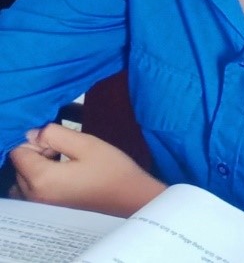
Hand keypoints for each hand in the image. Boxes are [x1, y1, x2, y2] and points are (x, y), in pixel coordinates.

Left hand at [10, 124, 165, 217]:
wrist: (129, 198)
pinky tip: (62, 171)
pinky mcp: (47, 206)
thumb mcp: (86, 144)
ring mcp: (39, 203)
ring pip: (23, 176)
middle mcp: (33, 194)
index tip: (57, 140)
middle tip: (64, 148)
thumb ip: (55, 134)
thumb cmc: (112, 170)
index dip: (35, 140)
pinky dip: (39, 176)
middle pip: (19, 165)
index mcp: (41, 178)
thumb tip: (33, 132)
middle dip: (36, 152)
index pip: (17, 152)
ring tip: (61, 159)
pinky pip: (30, 187)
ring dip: (36, 164)